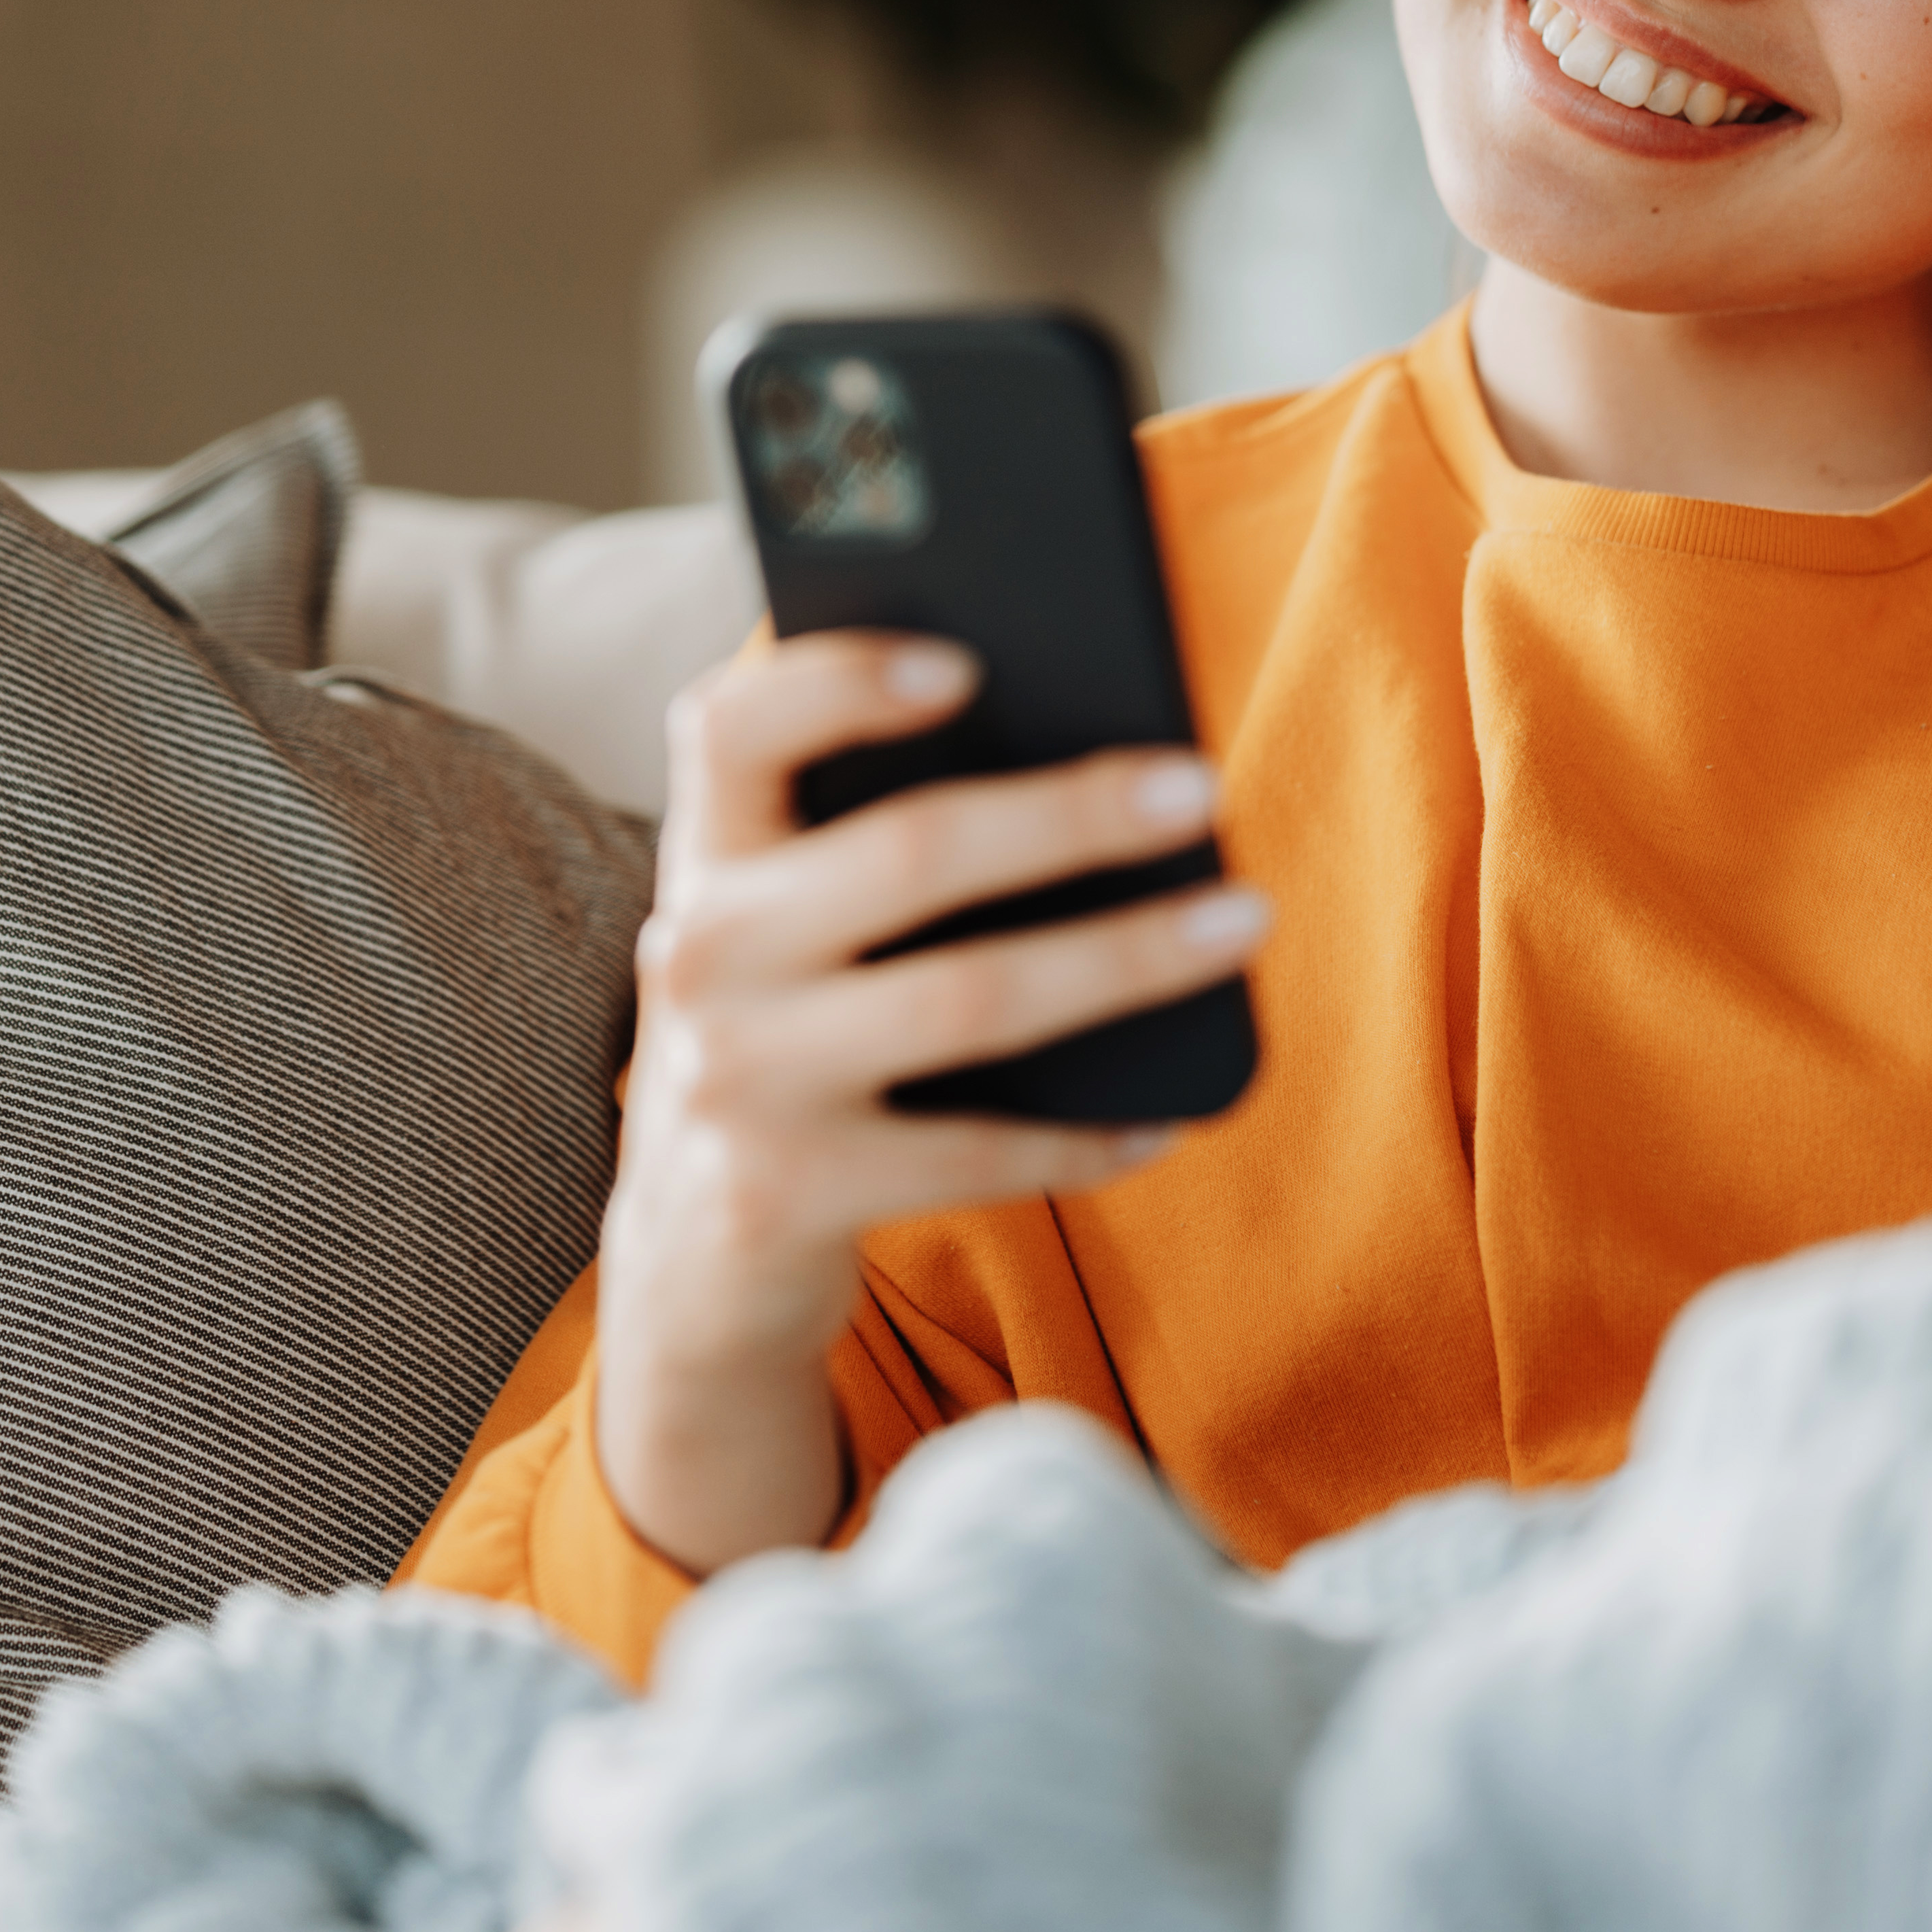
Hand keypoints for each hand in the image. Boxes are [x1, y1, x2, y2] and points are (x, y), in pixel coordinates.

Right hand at [593, 633, 1263, 1576]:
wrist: (689, 1269)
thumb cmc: (785, 1051)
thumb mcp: (783, 939)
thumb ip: (859, 850)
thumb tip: (1086, 758)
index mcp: (703, 862)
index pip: (732, 726)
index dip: (840, 680)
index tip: (969, 663)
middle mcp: (701, 957)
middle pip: (907, 852)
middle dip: (1071, 814)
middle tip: (1199, 787)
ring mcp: (735, 1080)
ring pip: (970, 997)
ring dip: (1127, 956)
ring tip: (1242, 919)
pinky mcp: (781, 1195)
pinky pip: (977, 1151)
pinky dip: (1086, 1137)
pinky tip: (1165, 1118)